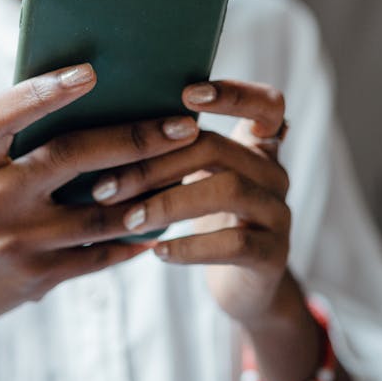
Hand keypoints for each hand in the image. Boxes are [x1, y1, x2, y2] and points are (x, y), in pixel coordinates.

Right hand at [0, 63, 199, 335]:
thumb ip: (11, 144)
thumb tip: (86, 100)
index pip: (0, 116)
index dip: (42, 92)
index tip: (89, 72)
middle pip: (69, 158)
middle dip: (134, 139)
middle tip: (182, 125)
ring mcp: (12, 243)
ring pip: (98, 212)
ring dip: (150, 191)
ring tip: (188, 170)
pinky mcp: (34, 278)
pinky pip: (98, 254)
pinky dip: (133, 238)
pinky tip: (161, 222)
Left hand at [90, 79, 290, 325]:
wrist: (241, 287)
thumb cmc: (205, 221)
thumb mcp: (193, 180)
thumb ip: (173, 150)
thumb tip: (103, 128)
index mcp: (256, 146)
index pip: (265, 102)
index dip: (233, 93)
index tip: (186, 95)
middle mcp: (273, 172)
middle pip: (217, 148)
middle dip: (155, 164)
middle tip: (105, 187)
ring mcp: (278, 213)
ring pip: (228, 190)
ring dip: (168, 203)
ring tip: (129, 220)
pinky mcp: (273, 254)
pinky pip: (234, 242)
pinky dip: (190, 246)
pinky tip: (158, 251)